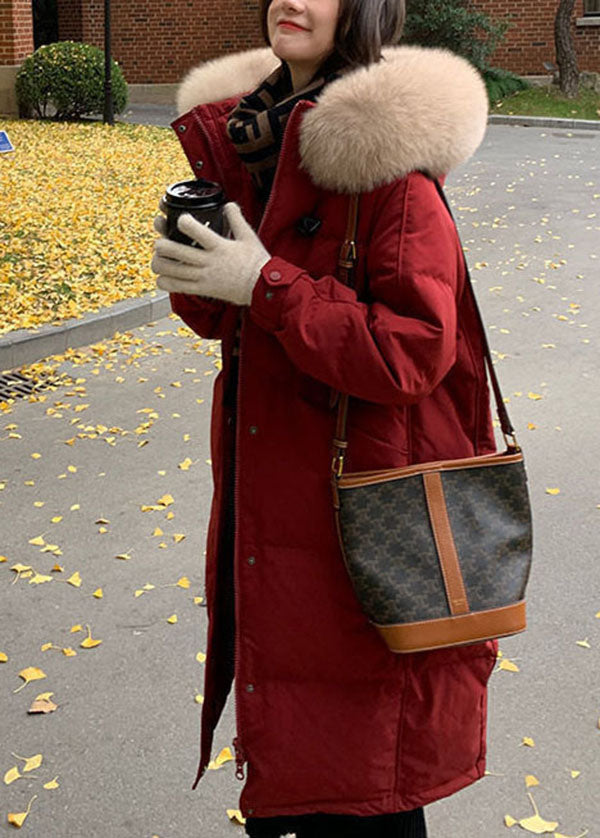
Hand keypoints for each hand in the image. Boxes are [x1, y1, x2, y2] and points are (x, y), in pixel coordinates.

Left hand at [151, 203, 270, 305]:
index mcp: (219, 246)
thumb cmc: (256, 262)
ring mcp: (204, 277)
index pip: (195, 230)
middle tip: (161, 243)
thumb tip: (229, 204)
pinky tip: (164, 278)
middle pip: (175, 251)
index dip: (182, 222)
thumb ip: (237, 219)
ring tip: (158, 259)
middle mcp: (209, 261)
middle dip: (161, 245)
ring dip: (159, 263)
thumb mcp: (249, 237)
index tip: (181, 220)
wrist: (262, 288)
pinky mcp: (203, 290)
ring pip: (171, 270)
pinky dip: (165, 282)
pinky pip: (177, 287)